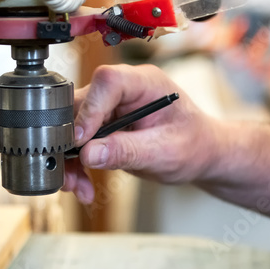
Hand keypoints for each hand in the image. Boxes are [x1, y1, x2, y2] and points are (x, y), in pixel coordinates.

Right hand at [63, 64, 221, 203]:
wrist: (199, 154)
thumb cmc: (193, 145)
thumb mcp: (165, 153)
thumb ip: (127, 151)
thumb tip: (90, 153)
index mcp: (144, 82)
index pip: (107, 82)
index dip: (90, 110)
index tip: (81, 141)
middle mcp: (123, 89)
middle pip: (82, 104)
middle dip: (71, 142)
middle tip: (72, 174)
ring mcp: (110, 106)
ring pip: (72, 125)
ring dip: (70, 159)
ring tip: (78, 186)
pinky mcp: (101, 124)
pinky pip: (78, 141)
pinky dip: (76, 164)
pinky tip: (83, 185)